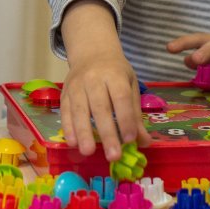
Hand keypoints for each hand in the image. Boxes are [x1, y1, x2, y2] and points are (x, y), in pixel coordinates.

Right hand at [59, 0, 151, 160]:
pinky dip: (68, 127)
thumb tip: (145, 142)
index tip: (130, 139)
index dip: (125, 118)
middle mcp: (94, 79)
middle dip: (107, 132)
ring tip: (88, 152)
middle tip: (113, 155)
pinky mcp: (65, 93)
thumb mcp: (131, 85)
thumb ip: (135, 114)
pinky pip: (65, 111)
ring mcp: (77, 85)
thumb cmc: (115, 71)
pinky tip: (72, 143)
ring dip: (83, 132)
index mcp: (115, 75)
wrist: (91, 52)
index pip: (120, 97)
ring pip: (79, 110)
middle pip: (100, 107)